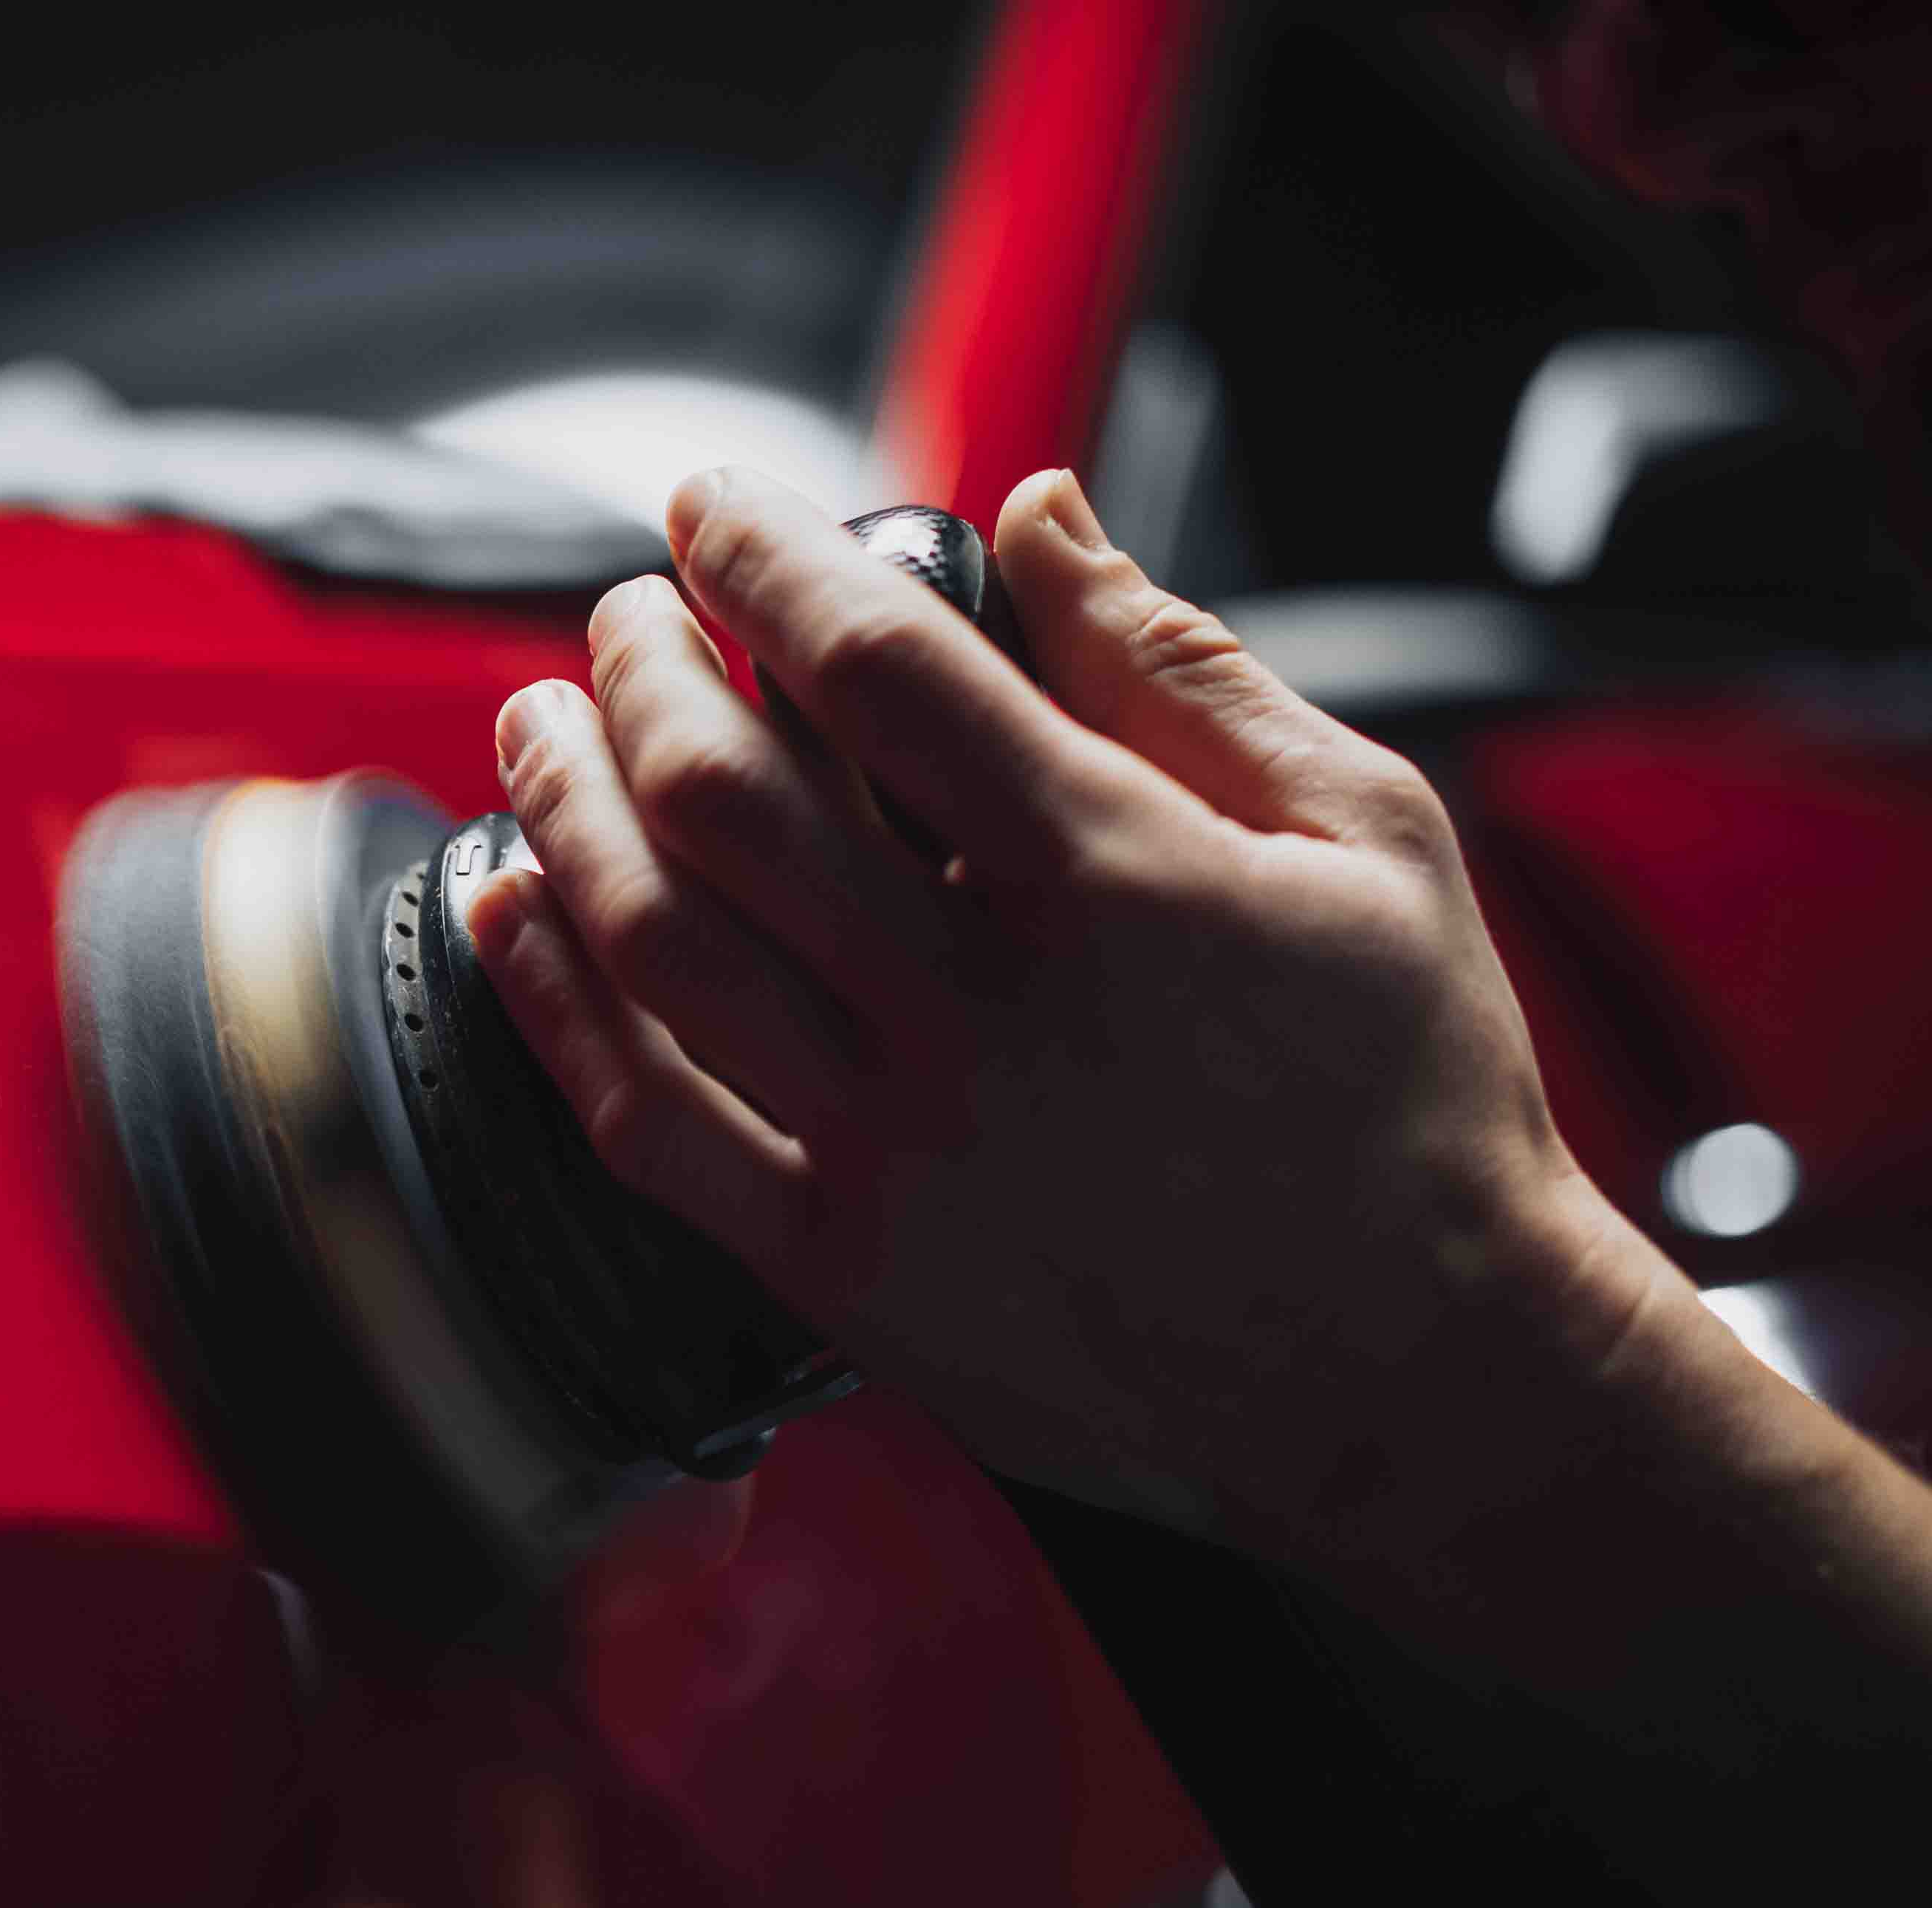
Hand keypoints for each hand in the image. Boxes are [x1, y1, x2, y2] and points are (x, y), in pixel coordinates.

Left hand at [471, 466, 1672, 1553]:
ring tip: (541, 724)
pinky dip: (550, 999)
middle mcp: (984, 1018)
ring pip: (657, 942)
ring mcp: (901, 1153)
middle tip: (621, 616)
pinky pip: (645, 1120)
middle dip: (641, 668)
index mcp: (1119, 885)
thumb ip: (1177, 667)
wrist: (1423, 1376)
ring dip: (566, 806)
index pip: (881, 668)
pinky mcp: (848, 1270)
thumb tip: (1037, 509)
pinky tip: (508, 906)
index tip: (710, 507)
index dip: (765, 558)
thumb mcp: (1366, 836)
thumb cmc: (1410, 1090)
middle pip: (728, 795)